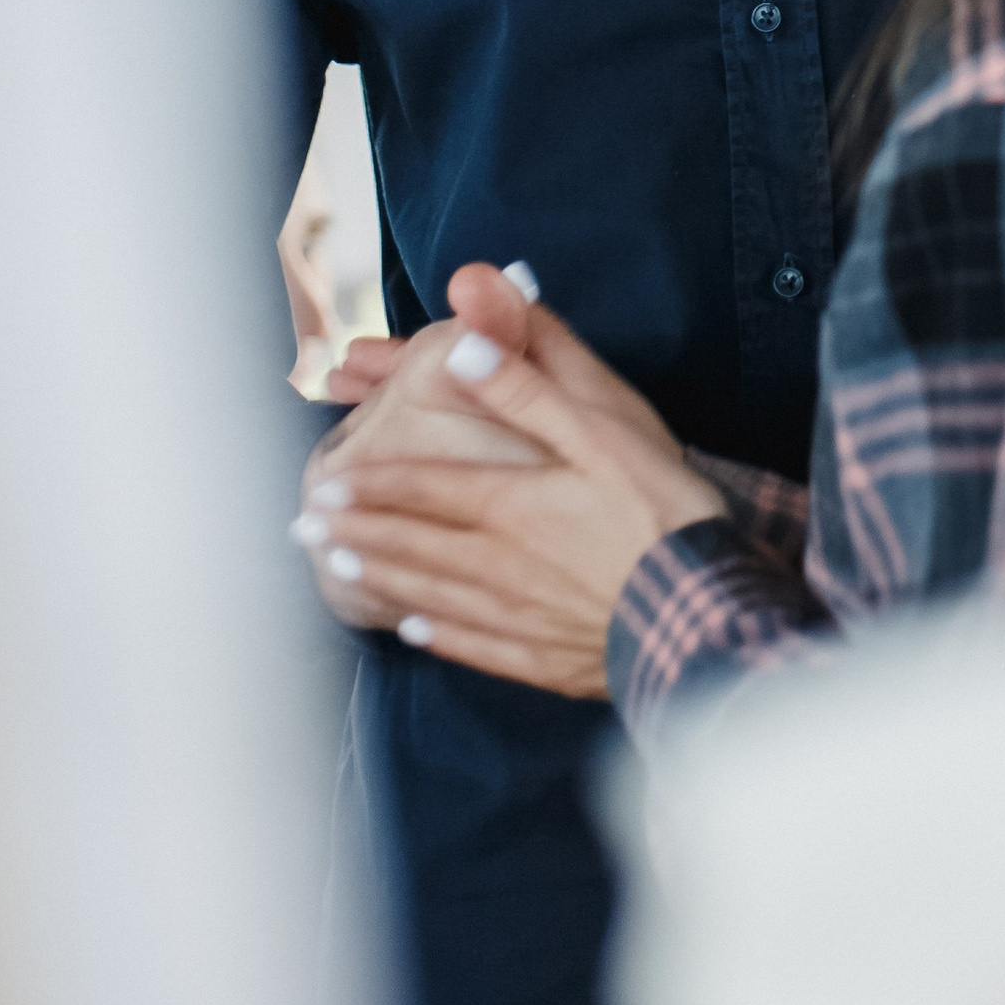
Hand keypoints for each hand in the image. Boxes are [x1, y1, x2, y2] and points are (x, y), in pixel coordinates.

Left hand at [297, 266, 726, 697]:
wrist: (699, 609)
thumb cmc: (658, 509)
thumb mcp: (602, 430)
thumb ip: (531, 389)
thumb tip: (466, 349)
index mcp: (510, 501)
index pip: (424, 488)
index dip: (371, 484)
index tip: (323, 483)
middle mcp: (499, 561)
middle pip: (414, 543)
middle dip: (357, 531)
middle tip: (306, 529)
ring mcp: (519, 614)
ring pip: (433, 593)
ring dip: (382, 576)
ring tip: (341, 568)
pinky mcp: (546, 655)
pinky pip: (474, 644)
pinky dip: (438, 633)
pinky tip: (416, 628)